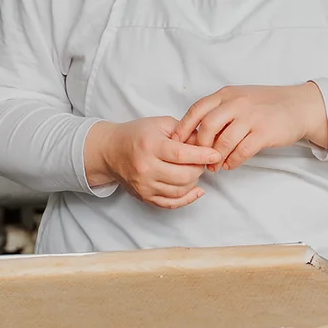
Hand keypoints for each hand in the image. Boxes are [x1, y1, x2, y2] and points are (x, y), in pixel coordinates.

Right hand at [84, 117, 222, 208]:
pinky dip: (188, 198)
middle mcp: (146, 167)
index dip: (202, 155)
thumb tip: (205, 142)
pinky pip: (171, 204)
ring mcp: (144, 185)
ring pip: (180, 190)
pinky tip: (196, 190)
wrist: (111, 151)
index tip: (216, 154)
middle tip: (203, 161)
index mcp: (150, 146)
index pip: (181, 155)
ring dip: (194, 181)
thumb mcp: (160, 124)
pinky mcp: (144, 197)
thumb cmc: (137, 135)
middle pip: (183, 175)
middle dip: (199, 168)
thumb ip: (184, 130)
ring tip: (195, 170)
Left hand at [175, 82, 327, 169]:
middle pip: (207, 127)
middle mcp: (237, 103)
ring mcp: (251, 117)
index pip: (197, 110)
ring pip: (224, 141)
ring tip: (214, 167)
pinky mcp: (264, 132)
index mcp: (227, 94)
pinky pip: (241, 151)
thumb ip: (220, 111)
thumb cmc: (267, 104)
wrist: (299, 106)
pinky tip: (230, 165)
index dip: (183, 128)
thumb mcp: (240, 98)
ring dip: (216, 158)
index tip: (176, 143)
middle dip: (200, 147)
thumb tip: (195, 132)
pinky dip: (232, 161)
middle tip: (198, 160)